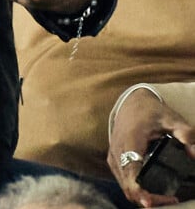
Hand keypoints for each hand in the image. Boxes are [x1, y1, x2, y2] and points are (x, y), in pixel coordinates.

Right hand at [108, 89, 194, 206]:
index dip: (139, 191)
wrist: (131, 101)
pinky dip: (134, 189)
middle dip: (147, 199)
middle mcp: (118, 150)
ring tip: (164, 198)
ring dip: (141, 196)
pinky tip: (150, 192)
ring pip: (124, 186)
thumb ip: (185, 134)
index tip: (151, 202)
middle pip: (128, 185)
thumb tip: (194, 153)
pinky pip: (121, 180)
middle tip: (170, 201)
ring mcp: (113, 155)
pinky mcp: (113, 158)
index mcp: (130, 140)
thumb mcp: (171, 118)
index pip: (131, 171)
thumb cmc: (150, 110)